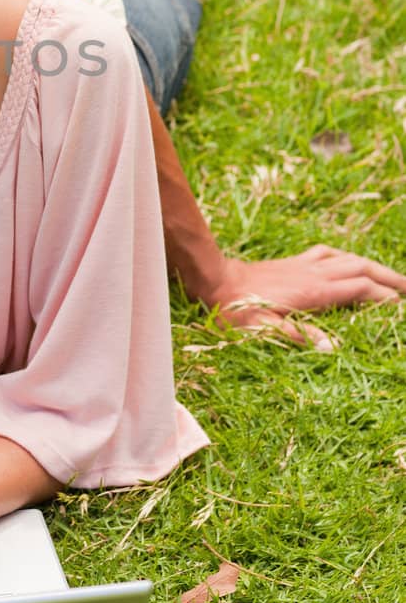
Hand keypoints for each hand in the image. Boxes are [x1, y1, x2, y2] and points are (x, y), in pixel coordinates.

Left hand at [205, 244, 405, 351]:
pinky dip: (345, 256)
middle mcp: (315, 273)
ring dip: (374, 266)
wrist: (215, 279)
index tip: (401, 309)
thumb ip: (298, 336)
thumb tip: (333, 350)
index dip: (385, 298)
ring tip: (393, 278)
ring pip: (349, 258)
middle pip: (363, 269)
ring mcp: (305, 264)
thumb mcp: (264, 328)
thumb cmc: (236, 309)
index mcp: (315, 291)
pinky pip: (328, 253)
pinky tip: (349, 261)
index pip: (362, 290)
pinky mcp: (294, 261)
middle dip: (391, 279)